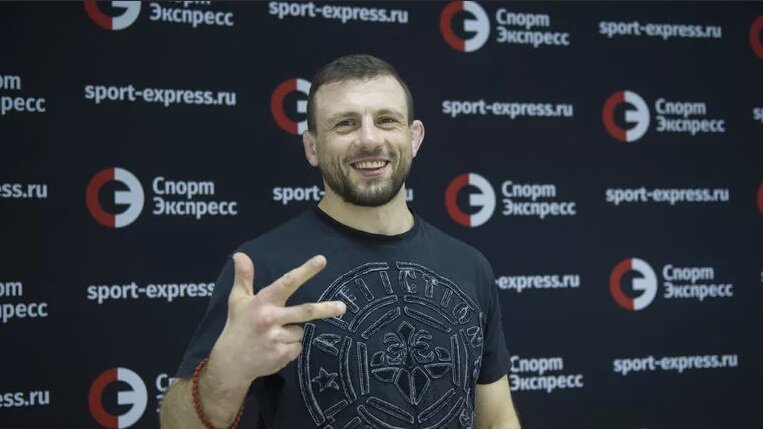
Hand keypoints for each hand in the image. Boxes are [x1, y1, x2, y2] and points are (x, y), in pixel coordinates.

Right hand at [208, 252, 345, 384]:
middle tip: (342, 307)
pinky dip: (290, 347)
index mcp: (263, 302)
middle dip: (326, 309)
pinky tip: (274, 348)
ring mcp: (276, 338)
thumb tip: (240, 254)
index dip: (305, 271)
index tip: (322, 260)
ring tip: (273, 337)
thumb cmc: (237, 327)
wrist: (230, 363)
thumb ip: (243, 277)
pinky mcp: (281, 355)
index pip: (287, 282)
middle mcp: (270, 319)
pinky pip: (297, 347)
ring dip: (292, 333)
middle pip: (305, 311)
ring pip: (300, 331)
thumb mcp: (237, 300)